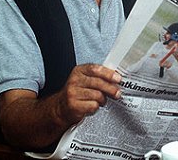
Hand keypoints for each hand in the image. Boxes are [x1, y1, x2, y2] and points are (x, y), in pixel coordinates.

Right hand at [0, 63, 121, 147]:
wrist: (59, 109)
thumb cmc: (76, 93)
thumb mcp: (84, 81)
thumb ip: (98, 77)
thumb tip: (117, 77)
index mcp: (78, 71)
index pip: (95, 69)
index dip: (108, 73)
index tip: (118, 78)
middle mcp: (74, 80)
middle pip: (98, 83)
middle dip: (111, 89)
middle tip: (118, 93)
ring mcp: (72, 93)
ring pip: (97, 95)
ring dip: (102, 100)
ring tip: (101, 101)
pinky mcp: (73, 105)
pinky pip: (92, 106)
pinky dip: (95, 108)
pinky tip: (92, 107)